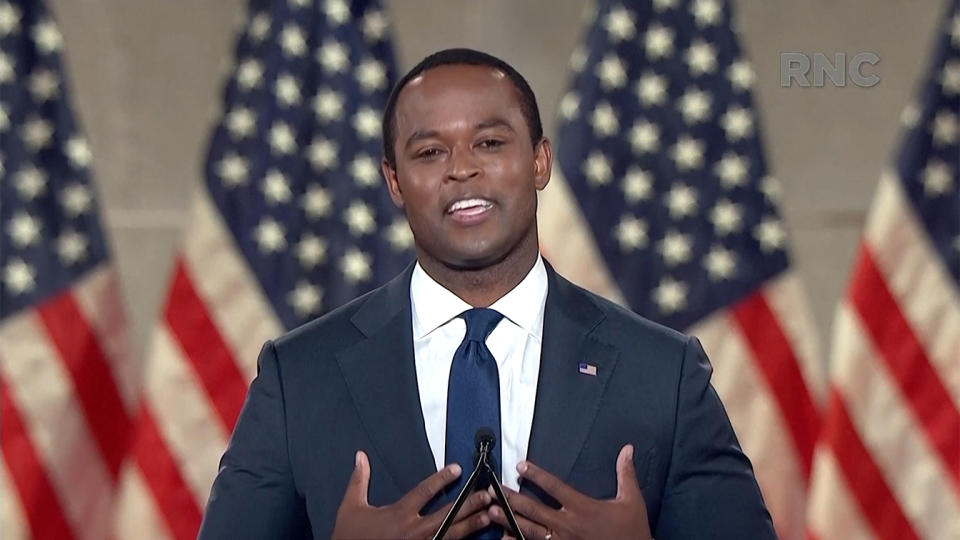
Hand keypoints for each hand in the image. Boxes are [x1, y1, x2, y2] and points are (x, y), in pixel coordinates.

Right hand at [332, 451, 491, 538]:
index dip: (442, 479)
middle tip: (487, 494)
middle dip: (469, 504)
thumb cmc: (349, 536)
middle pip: (447, 515)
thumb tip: (360, 456)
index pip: (424, 492)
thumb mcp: (351, 507)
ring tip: (489, 515)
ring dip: (471, 525)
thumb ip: (359, 481)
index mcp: (398, 514)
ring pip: (451, 535)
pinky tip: (474, 539)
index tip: (457, 469)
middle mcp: (413, 531)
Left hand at [487, 445, 651, 539]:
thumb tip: (627, 449)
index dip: (536, 475)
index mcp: (583, 507)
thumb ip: (625, 474)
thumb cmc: (633, 531)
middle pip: (533, 509)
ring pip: (529, 530)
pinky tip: (506, 538)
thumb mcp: (632, 500)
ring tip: (491, 512)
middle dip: (511, 498)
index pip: (554, 486)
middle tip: (493, 490)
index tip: (521, 465)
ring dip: (508, 520)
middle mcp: (569, 524)